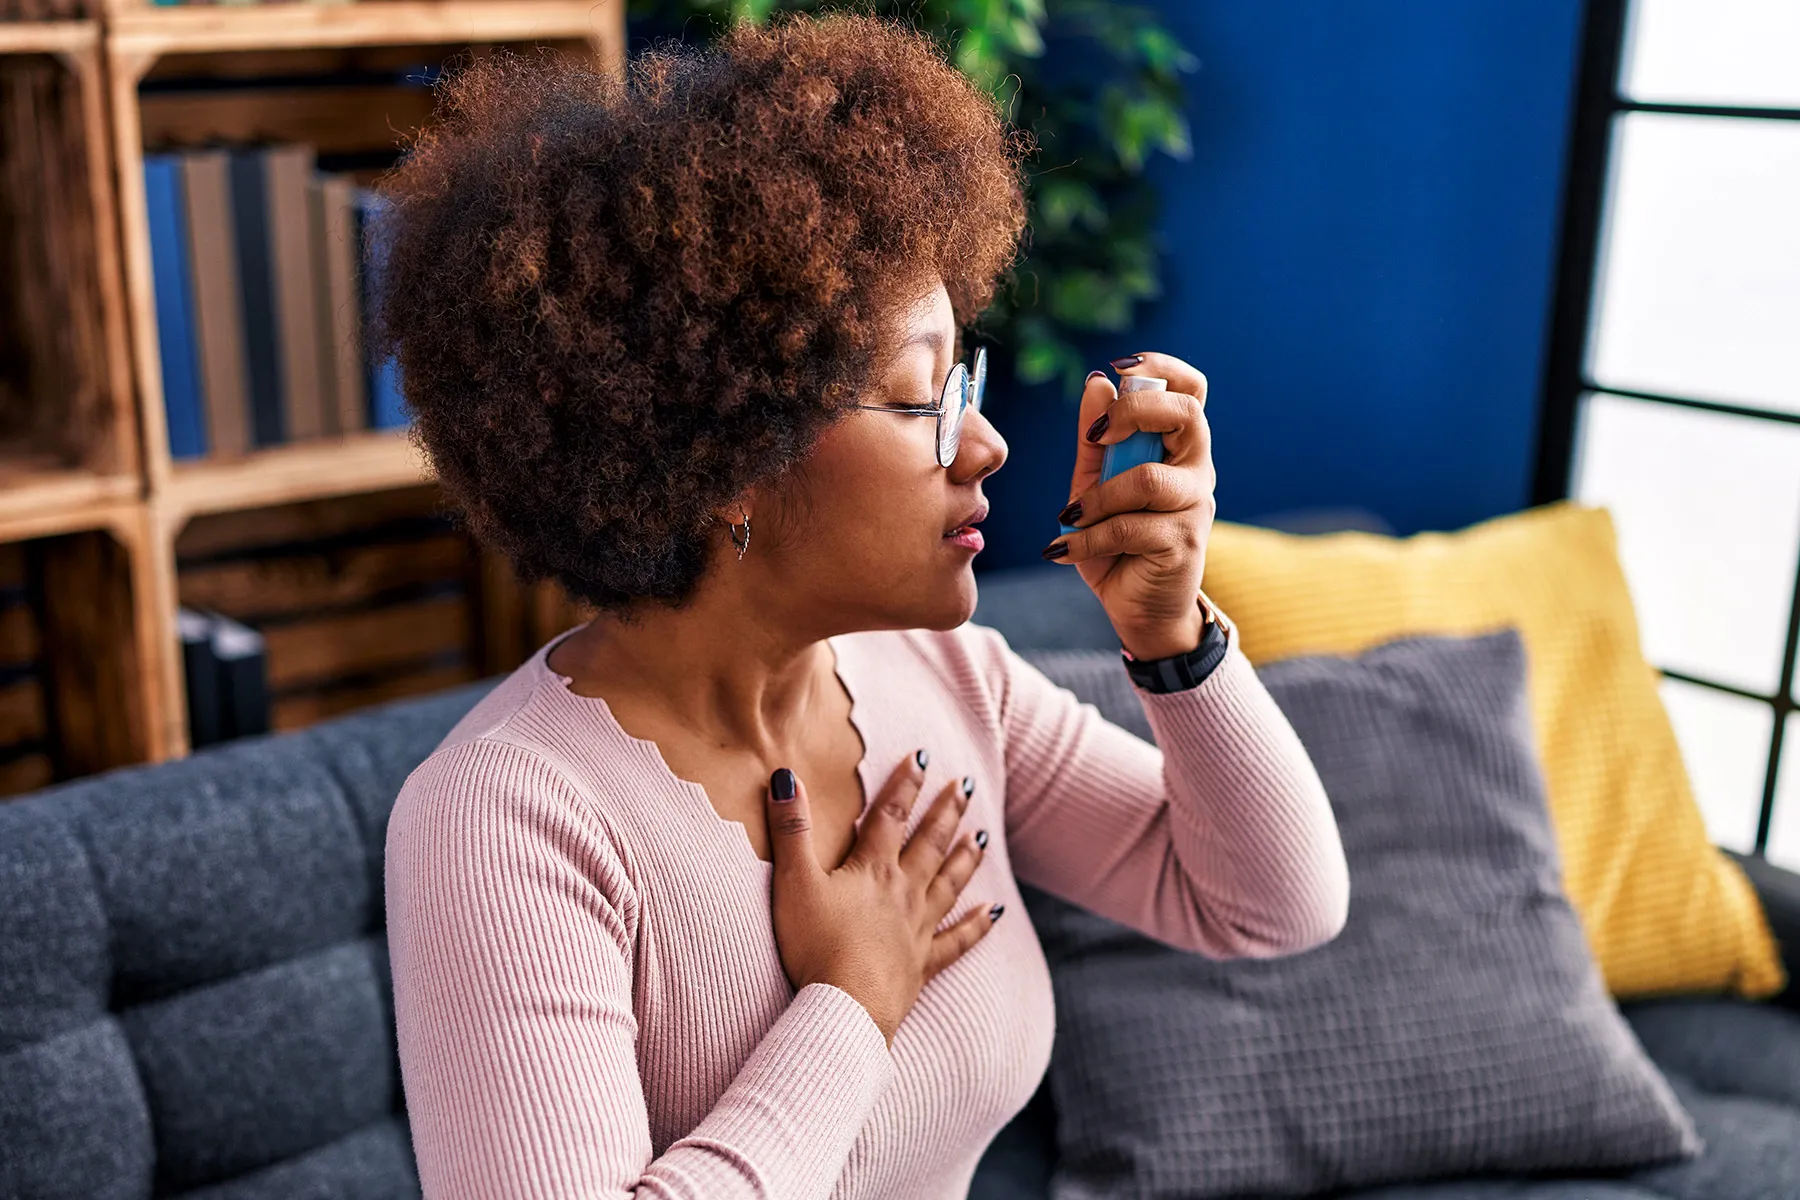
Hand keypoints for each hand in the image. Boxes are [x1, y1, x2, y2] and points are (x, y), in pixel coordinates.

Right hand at [764, 752, 998, 1047]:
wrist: (847, 1006)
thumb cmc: (815, 946)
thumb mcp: (795, 883)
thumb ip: (791, 830)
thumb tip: (785, 776)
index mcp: (872, 871)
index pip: (890, 816)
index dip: (904, 784)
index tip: (921, 756)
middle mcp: (902, 893)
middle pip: (929, 844)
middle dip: (946, 812)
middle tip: (965, 785)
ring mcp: (917, 929)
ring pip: (948, 884)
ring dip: (965, 858)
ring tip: (982, 837)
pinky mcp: (922, 965)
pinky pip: (956, 941)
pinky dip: (976, 926)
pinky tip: (993, 913)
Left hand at [1045, 351, 1215, 660]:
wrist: (1138, 608)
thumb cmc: (1117, 542)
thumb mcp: (1094, 484)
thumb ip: (1095, 439)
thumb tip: (1096, 382)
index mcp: (1177, 446)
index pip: (1191, 389)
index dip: (1161, 368)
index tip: (1119, 371)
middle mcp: (1195, 469)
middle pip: (1187, 413)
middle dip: (1135, 412)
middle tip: (1098, 437)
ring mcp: (1194, 506)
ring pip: (1149, 480)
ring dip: (1098, 497)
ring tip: (1070, 516)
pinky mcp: (1183, 543)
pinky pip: (1129, 528)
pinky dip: (1087, 538)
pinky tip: (1063, 549)